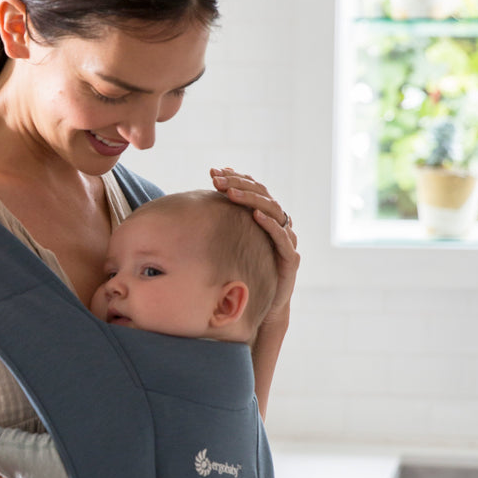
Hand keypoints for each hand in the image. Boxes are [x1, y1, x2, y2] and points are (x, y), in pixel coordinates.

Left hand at [210, 168, 299, 322]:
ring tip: (231, 193)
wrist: (263, 306)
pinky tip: (255, 215)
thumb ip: (218, 226)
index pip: (253, 188)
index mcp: (265, 217)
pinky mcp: (290, 258)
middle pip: (262, 194)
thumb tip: (187, 210)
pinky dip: (270, 223)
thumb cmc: (244, 272)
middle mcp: (279, 224)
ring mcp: (287, 239)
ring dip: (251, 199)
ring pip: (273, 210)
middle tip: (216, 180)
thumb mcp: (228, 246)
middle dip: (238, 184)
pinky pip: (282, 236)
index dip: (235, 178)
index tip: (213, 172)